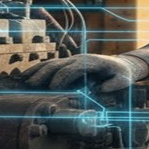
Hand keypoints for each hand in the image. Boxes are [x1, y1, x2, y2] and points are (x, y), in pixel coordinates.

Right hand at [20, 53, 148, 91]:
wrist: (122, 65)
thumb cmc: (122, 74)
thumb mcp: (123, 80)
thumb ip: (114, 85)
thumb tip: (100, 90)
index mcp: (91, 62)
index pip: (72, 68)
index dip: (62, 78)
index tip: (53, 89)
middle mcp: (80, 58)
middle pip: (58, 64)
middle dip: (44, 74)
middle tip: (31, 85)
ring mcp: (73, 60)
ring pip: (52, 63)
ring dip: (38, 71)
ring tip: (24, 80)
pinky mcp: (69, 64)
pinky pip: (52, 65)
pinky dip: (40, 70)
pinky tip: (28, 76)